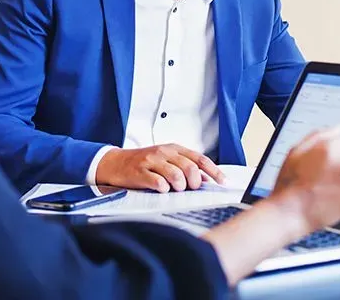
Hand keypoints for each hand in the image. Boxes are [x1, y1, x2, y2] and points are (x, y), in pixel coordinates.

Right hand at [96, 144, 224, 191]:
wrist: (115, 163)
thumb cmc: (143, 163)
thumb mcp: (166, 161)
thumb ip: (185, 168)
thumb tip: (207, 180)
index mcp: (173, 149)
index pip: (199, 159)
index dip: (214, 171)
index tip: (224, 182)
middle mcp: (164, 152)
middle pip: (190, 167)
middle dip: (194, 182)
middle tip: (189, 188)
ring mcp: (151, 161)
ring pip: (176, 175)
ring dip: (179, 186)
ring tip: (174, 189)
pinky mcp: (140, 172)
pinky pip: (158, 182)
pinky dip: (163, 189)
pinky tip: (161, 189)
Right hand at [271, 126, 339, 235]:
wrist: (289, 212)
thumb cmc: (288, 182)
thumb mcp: (294, 151)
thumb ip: (318, 135)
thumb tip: (337, 128)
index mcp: (328, 148)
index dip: (328, 153)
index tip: (319, 163)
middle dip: (337, 166)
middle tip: (320, 178)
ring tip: (326, 189)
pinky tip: (332, 197)